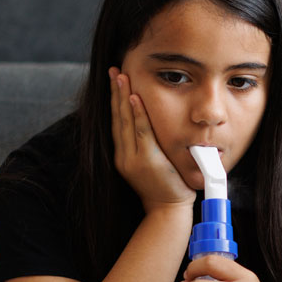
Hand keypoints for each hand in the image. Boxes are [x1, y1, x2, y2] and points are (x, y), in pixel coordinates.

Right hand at [109, 68, 193, 211]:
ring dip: (123, 97)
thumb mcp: (153, 165)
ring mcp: (133, 158)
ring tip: (121, 76)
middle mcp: (123, 156)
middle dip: (115, 92)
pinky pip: (141, 132)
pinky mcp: (146, 161)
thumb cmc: (166, 188)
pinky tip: (135, 97)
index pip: (117, 122)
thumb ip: (148, 147)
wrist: (167, 211)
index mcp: (123, 156)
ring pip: (125, 121)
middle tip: (114, 69)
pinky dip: (137, 114)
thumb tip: (151, 128)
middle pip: (117, 118)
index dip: (115, 100)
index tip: (115, 81)